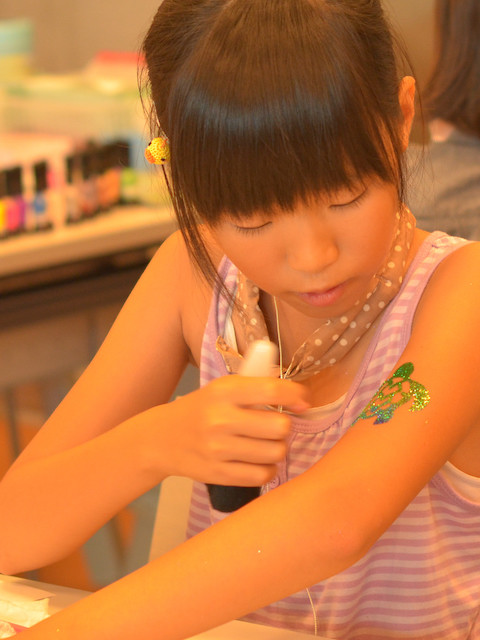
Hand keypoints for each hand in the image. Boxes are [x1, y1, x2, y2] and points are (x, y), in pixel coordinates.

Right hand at [157, 375, 310, 485]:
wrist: (161, 438)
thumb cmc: (201, 410)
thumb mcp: (221, 389)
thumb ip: (256, 386)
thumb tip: (298, 394)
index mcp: (224, 391)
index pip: (271, 390)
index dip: (296, 395)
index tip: (303, 401)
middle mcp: (220, 419)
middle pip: (280, 427)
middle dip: (285, 427)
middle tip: (275, 427)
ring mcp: (218, 449)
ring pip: (276, 452)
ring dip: (278, 448)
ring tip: (267, 444)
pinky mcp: (218, 474)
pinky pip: (263, 475)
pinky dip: (268, 469)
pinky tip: (260, 461)